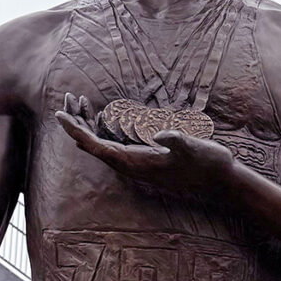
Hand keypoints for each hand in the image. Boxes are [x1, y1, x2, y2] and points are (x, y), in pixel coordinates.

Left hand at [54, 93, 234, 194]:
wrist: (220, 182)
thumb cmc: (207, 164)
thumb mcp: (194, 148)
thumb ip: (177, 140)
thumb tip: (162, 134)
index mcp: (135, 162)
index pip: (95, 146)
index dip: (75, 129)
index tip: (60, 113)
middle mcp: (131, 165)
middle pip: (93, 144)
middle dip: (78, 122)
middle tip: (70, 97)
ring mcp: (137, 163)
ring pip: (102, 144)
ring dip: (89, 124)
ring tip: (82, 102)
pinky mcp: (145, 160)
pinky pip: (115, 145)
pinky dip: (105, 129)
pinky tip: (105, 117)